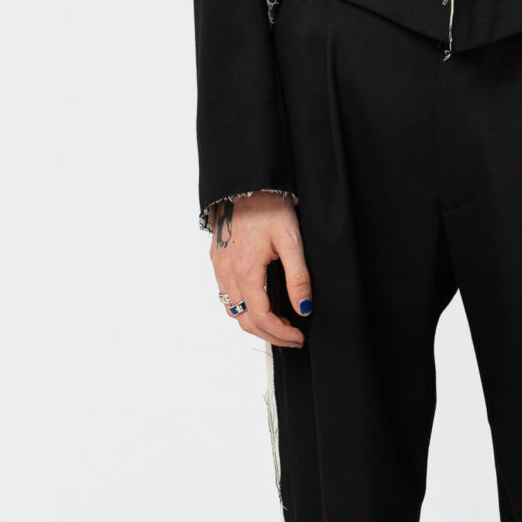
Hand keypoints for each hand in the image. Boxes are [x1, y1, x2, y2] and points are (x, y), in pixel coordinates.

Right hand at [210, 195, 311, 347]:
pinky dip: (243, 308)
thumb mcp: (291, 240)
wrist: (245, 183)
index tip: (298, 337)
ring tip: (278, 325)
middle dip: (269, 335)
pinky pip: (226, 294)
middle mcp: (227, 272)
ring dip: (254, 324)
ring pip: (232, 310)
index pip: (260, 317)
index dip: (280, 333)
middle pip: (244, 320)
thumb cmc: (268, 207)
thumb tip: (304, 308)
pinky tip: (260, 304)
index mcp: (245, 270)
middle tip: (292, 338)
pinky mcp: (217, 260)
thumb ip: (298, 277)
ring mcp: (219, 266)